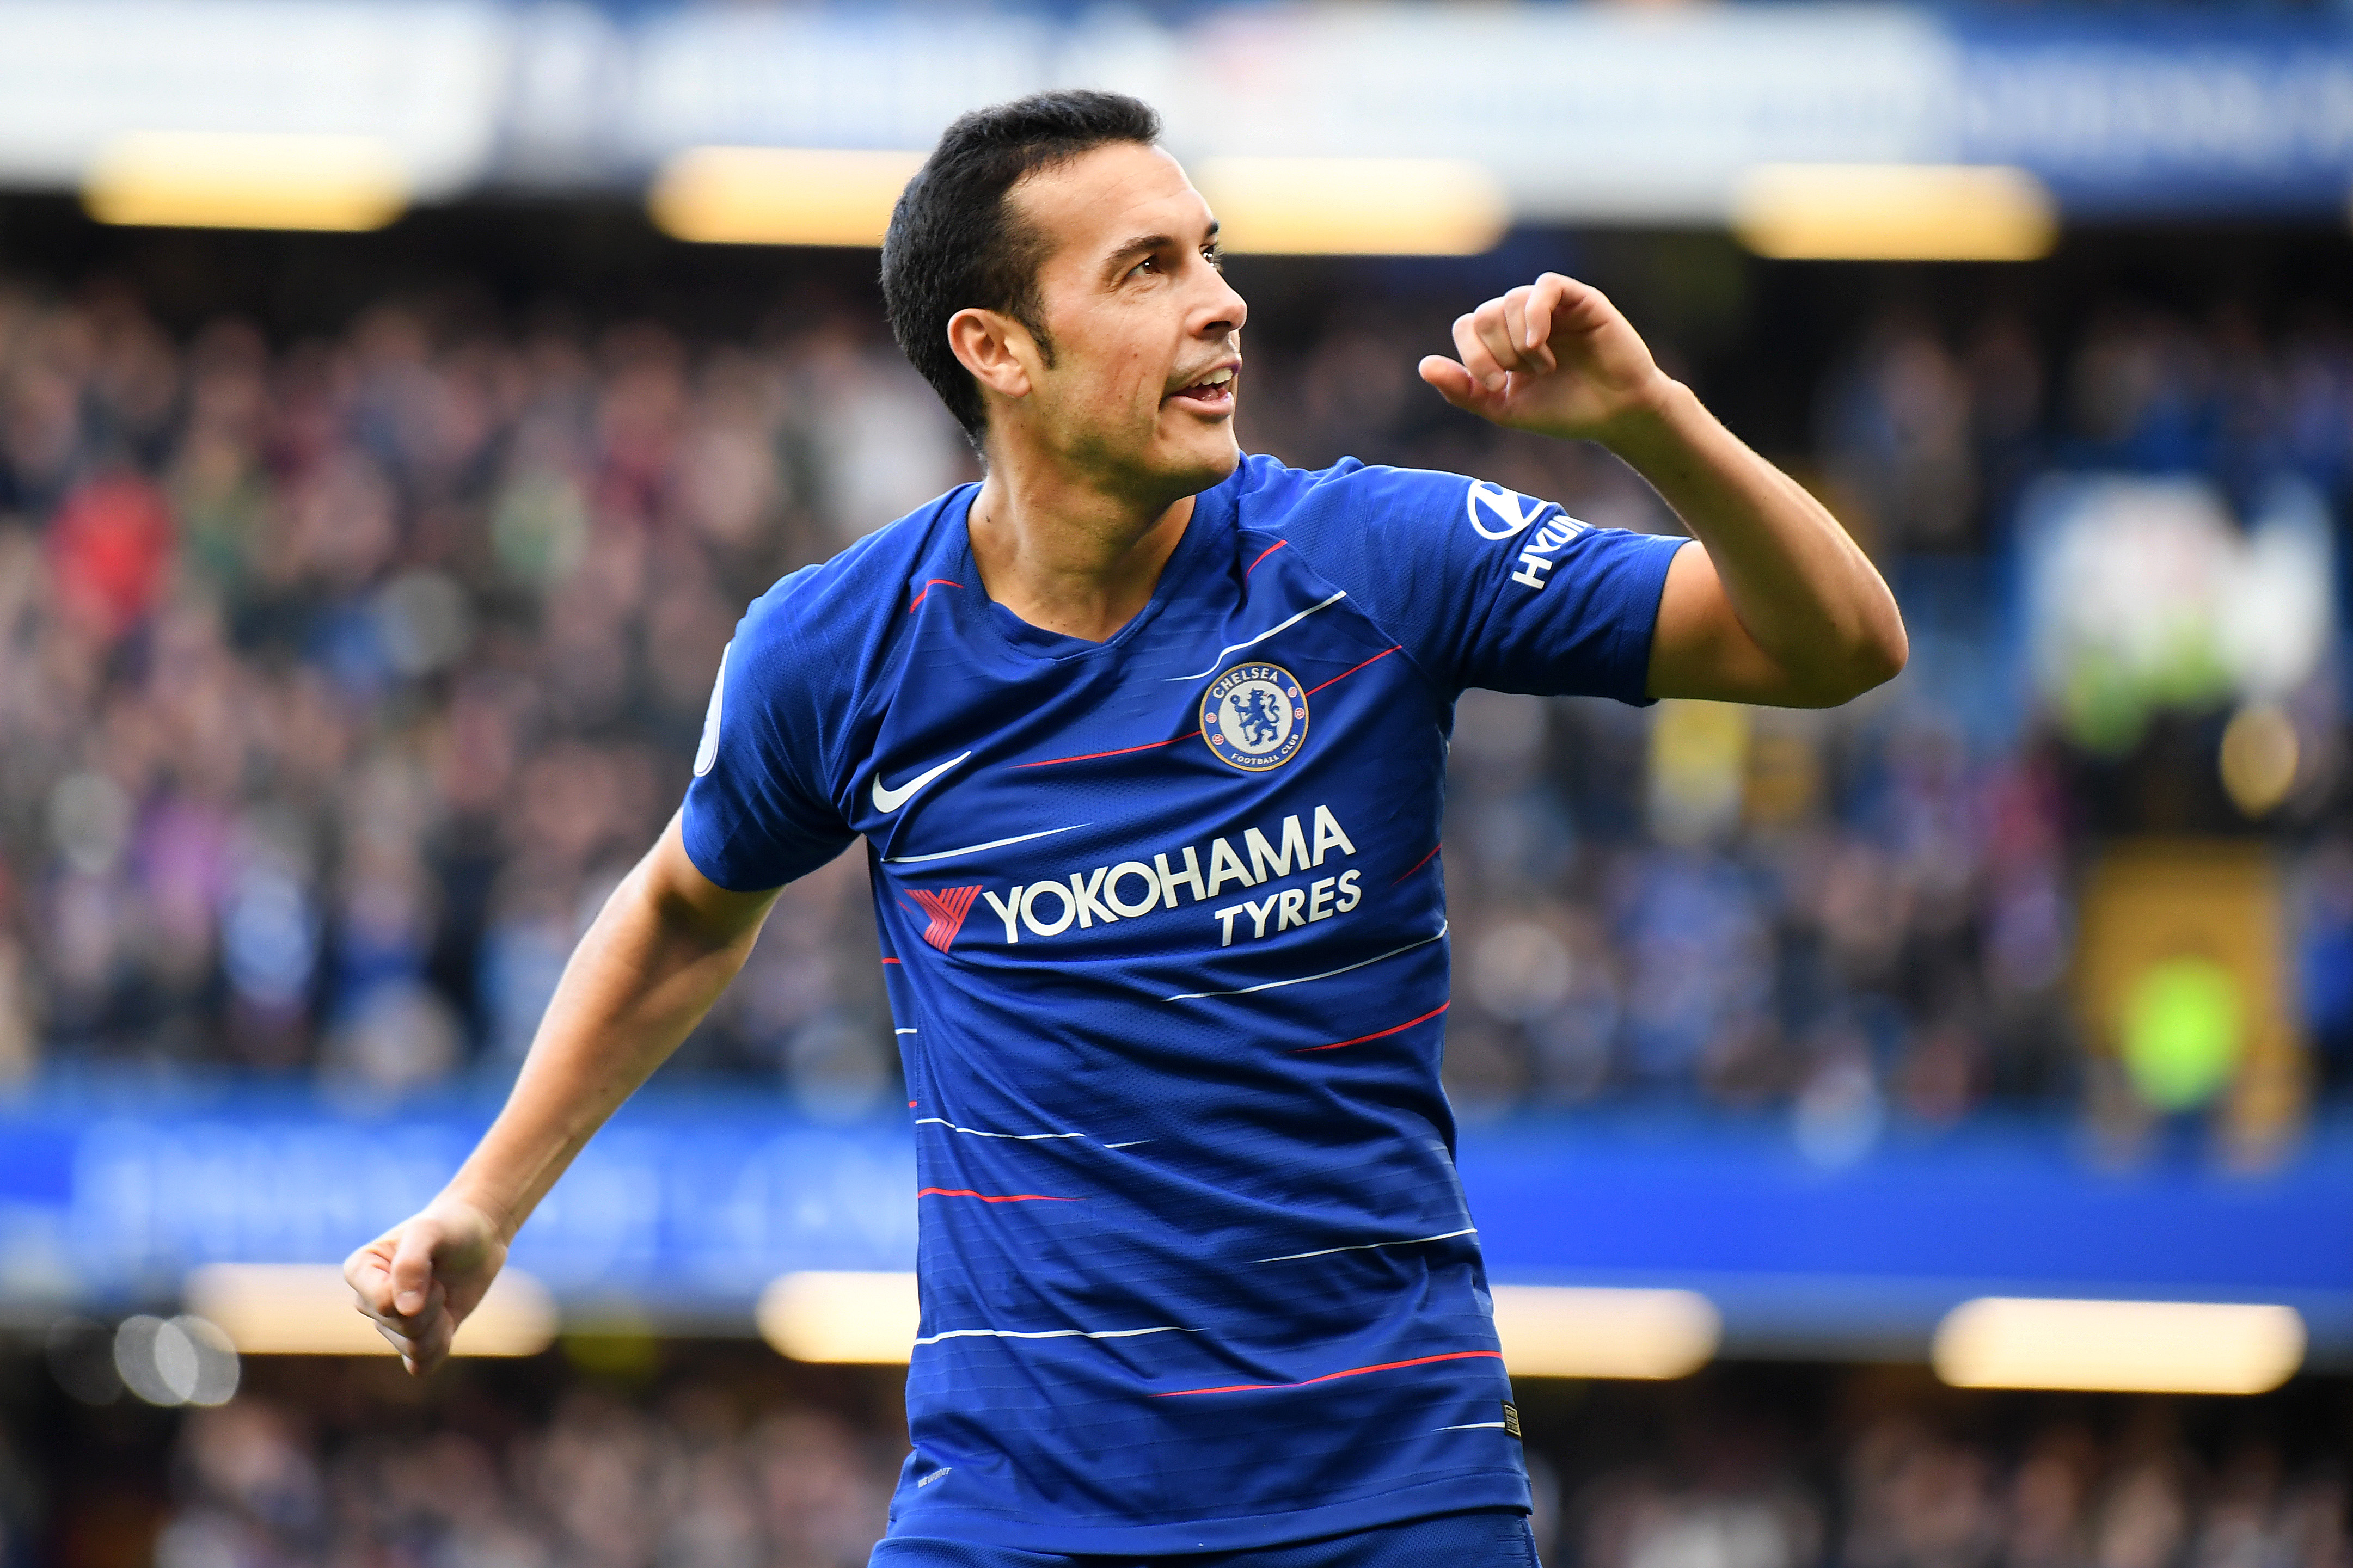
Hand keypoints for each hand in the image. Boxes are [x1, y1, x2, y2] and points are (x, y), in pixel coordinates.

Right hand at [344, 1193, 507, 1376]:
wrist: (479, 1236)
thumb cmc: (449, 1227)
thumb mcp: (430, 1230)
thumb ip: (411, 1263)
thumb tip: (404, 1310)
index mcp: (359, 1270)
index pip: (382, 1304)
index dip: (418, 1290)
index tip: (429, 1265)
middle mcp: (368, 1300)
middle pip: (401, 1326)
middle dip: (433, 1304)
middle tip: (441, 1278)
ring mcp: (390, 1323)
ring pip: (413, 1347)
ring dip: (440, 1325)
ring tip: (444, 1296)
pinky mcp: (414, 1339)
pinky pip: (421, 1366)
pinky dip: (441, 1347)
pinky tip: (447, 1321)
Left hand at [1418, 272, 1676, 444]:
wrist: (1617, 414)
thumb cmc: (1564, 411)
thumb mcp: (1504, 408)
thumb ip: (1463, 390)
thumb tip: (1423, 366)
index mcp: (1502, 341)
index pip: (1466, 326)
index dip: (1472, 355)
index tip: (1496, 385)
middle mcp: (1523, 318)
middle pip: (1483, 314)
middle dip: (1495, 351)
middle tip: (1523, 376)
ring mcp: (1551, 306)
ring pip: (1510, 300)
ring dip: (1518, 341)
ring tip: (1544, 366)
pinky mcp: (1579, 298)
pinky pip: (1544, 287)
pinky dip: (1535, 314)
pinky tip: (1539, 343)